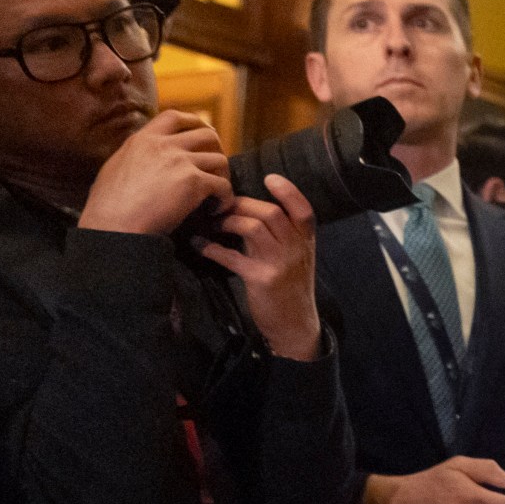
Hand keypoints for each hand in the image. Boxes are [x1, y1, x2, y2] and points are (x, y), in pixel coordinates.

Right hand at [76, 110, 230, 234]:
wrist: (114, 225)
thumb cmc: (108, 205)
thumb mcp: (116, 166)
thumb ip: (136, 154)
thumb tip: (143, 153)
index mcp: (143, 139)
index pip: (175, 116)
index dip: (195, 123)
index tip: (206, 134)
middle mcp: (163, 145)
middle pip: (207, 134)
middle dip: (217, 150)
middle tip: (215, 169)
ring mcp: (180, 161)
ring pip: (220, 160)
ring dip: (223, 177)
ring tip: (216, 194)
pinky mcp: (193, 182)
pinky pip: (223, 185)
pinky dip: (226, 198)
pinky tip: (217, 209)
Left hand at [194, 173, 320, 359]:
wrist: (295, 325)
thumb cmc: (290, 288)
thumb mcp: (295, 259)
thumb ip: (279, 237)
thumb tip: (247, 212)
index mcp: (305, 242)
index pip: (303, 210)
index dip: (288, 191)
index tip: (269, 178)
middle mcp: (296, 249)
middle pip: (270, 213)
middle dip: (242, 204)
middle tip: (221, 205)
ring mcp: (280, 264)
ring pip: (253, 228)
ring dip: (227, 222)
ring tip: (211, 223)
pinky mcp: (261, 280)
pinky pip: (232, 257)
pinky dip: (211, 249)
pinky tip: (199, 245)